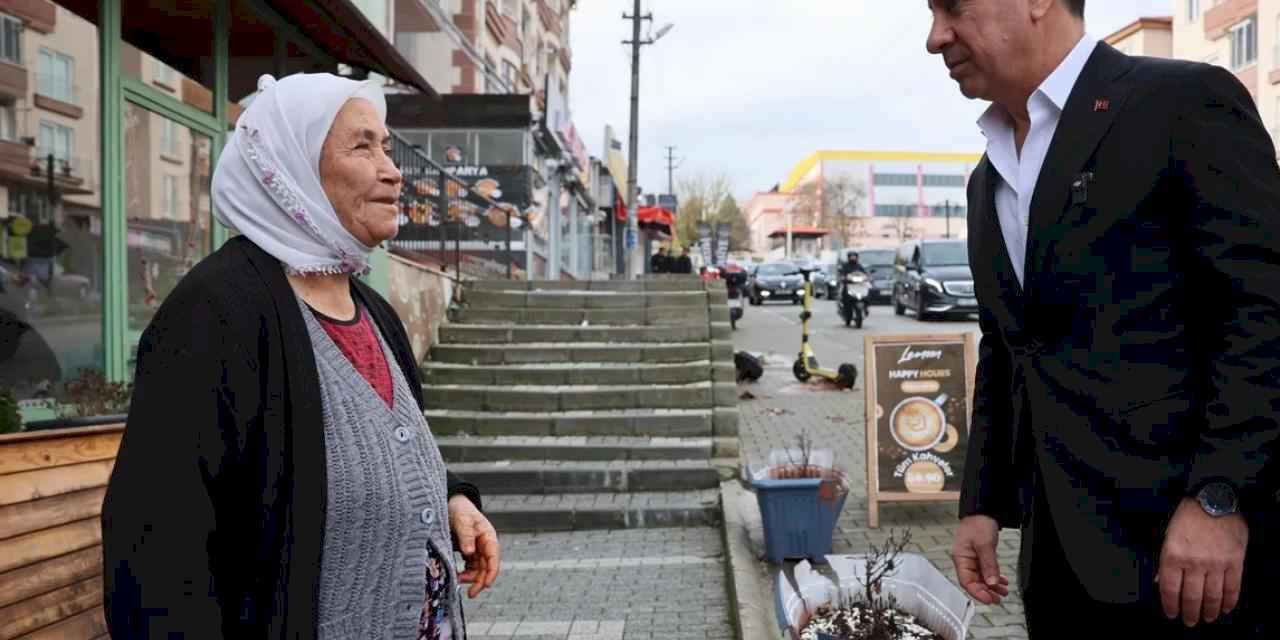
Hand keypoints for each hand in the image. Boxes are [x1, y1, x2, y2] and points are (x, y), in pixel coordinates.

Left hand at [448, 495, 500, 597]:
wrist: (451, 503)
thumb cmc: (460, 509)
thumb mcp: (462, 521)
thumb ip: (466, 536)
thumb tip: (469, 552)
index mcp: (488, 536)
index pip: (494, 557)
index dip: (492, 572)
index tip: (486, 584)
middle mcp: (484, 545)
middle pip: (486, 567)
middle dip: (480, 581)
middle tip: (470, 594)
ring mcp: (476, 549)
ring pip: (478, 569)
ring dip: (470, 578)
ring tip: (457, 580)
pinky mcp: (468, 551)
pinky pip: (469, 566)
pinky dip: (464, 573)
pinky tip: (457, 575)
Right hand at [951, 514, 1009, 604]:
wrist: (983, 511)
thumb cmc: (978, 523)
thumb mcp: (984, 544)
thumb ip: (989, 565)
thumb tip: (992, 582)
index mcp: (960, 558)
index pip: (966, 581)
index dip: (977, 592)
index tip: (989, 599)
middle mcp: (964, 560)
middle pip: (973, 582)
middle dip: (986, 592)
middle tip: (998, 599)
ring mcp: (972, 559)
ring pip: (980, 578)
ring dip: (991, 586)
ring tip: (1003, 592)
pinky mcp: (979, 557)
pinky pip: (985, 572)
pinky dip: (994, 578)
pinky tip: (1001, 581)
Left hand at [1157, 497, 1248, 626]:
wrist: (1215, 500)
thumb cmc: (1188, 516)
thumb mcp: (1167, 535)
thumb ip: (1164, 560)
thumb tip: (1158, 580)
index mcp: (1172, 555)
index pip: (1168, 588)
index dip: (1169, 605)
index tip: (1171, 614)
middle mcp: (1193, 563)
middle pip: (1191, 596)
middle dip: (1189, 613)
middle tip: (1189, 622)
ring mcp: (1215, 564)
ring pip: (1212, 596)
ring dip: (1209, 611)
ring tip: (1207, 618)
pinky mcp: (1234, 562)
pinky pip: (1232, 588)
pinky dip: (1229, 602)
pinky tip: (1226, 609)